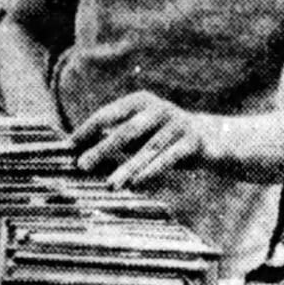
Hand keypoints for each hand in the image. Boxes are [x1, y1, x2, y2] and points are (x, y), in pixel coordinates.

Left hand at [70, 91, 215, 187]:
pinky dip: (152, 171)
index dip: (87, 129)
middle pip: (125, 130)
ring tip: (110, 183)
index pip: (108, 113)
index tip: (68, 146)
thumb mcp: (141, 133)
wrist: (215, 139)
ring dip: (127, 167)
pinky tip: (137, 183)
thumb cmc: (166, 137)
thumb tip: (80, 150)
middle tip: (82, 165)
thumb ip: (116, 137)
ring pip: (147, 148)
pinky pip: (169, 158)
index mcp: (140, 101)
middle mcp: (158, 108)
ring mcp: (177, 123)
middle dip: (102, 148)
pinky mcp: (193, 141)